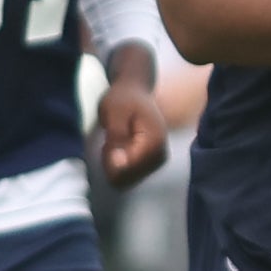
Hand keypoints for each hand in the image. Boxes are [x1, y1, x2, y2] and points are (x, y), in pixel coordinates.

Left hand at [93, 72, 168, 188]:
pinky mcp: (152, 163)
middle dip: (112, 163)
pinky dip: (118, 165)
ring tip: (115, 142)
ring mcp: (158, 161)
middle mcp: (161, 155)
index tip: (109, 141)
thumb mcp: (113, 112)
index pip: (128, 169)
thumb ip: (117, 137)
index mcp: (155, 142)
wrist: (134, 91)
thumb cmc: (122, 99)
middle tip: (111, 140)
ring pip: (127, 179)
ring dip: (114, 164)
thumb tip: (120, 164)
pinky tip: (119, 148)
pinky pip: (129, 176)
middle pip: (127, 177)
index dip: (111, 159)